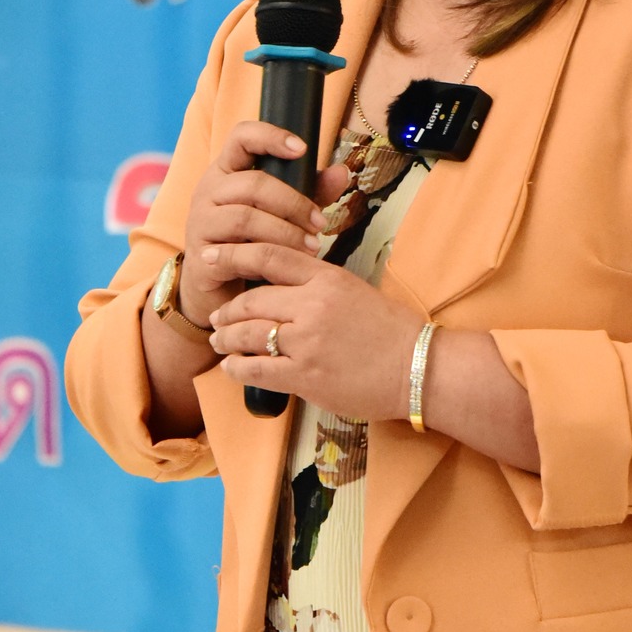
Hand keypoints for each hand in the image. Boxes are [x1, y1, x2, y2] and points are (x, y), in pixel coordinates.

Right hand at [178, 122, 349, 334]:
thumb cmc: (254, 242)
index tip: (302, 148)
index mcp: (227, 171)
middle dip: (293, 203)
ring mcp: (200, 224)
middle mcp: (208, 191)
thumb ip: (310, 192)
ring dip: (285, 233)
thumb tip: (342, 172)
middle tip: (321, 224)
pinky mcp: (201, 258)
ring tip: (312, 247)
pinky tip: (284, 266)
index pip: (241, 137)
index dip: (270, 136)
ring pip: (245, 218)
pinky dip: (265, 258)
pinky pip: (234, 254)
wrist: (222, 294)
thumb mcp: (284, 212)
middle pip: (252, 183)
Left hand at [208, 249, 421, 421]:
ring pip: (249, 334)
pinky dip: (237, 367)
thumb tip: (283, 284)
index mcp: (326, 277)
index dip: (235, 254)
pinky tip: (231, 367)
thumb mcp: (354, 289)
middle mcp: (313, 305)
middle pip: (252, 298)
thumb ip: (318, 283)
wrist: (417, 367)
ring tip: (219, 341)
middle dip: (226, 309)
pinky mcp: (305, 376)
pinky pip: (257, 369)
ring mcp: (307, 342)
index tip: (213, 256)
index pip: (270, 256)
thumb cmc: (391, 329)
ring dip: (226, 338)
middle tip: (216, 316)